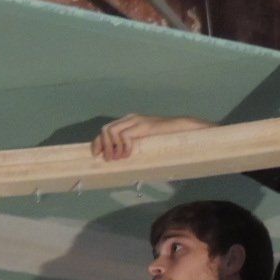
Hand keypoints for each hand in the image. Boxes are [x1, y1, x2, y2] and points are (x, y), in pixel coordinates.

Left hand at [91, 114, 213, 160]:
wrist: (183, 130)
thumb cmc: (166, 140)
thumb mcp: (145, 143)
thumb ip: (133, 147)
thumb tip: (119, 160)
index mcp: (129, 122)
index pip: (106, 130)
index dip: (98, 142)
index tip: (96, 155)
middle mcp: (130, 119)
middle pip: (105, 129)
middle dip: (103, 146)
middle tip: (110, 160)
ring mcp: (137, 121)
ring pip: (111, 131)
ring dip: (112, 147)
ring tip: (120, 158)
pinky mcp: (144, 126)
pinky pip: (125, 135)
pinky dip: (124, 147)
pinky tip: (129, 154)